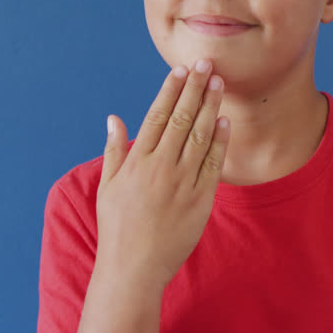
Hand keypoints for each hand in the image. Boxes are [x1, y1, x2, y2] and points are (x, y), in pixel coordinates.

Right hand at [95, 59, 231, 291]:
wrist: (133, 268)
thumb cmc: (117, 227)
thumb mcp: (107, 186)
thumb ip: (114, 150)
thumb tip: (113, 118)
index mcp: (136, 162)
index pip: (156, 116)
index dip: (170, 91)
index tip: (180, 70)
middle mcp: (159, 168)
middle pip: (181, 119)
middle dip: (194, 89)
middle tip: (206, 64)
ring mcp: (181, 183)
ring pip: (199, 136)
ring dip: (209, 107)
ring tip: (217, 83)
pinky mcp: (200, 200)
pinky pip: (213, 164)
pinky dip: (219, 141)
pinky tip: (224, 120)